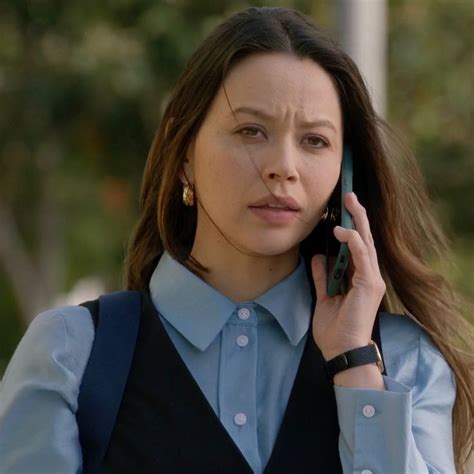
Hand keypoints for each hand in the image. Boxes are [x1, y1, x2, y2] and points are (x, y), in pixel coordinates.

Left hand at [311, 192, 385, 360]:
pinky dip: (352, 242)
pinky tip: (343, 231)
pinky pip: (362, 257)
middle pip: (364, 239)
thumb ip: (322, 275)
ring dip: (357, 221)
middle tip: (349, 195)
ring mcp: (372, 279)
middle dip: (357, 216)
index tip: (341, 209)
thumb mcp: (324, 295)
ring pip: (366, 243)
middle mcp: (369, 275)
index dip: (350, 226)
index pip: (356, 246)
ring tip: (349, 202)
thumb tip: (318, 256)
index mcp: (359, 277)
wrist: (341, 350)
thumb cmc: (334, 328)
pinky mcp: (369, 284)